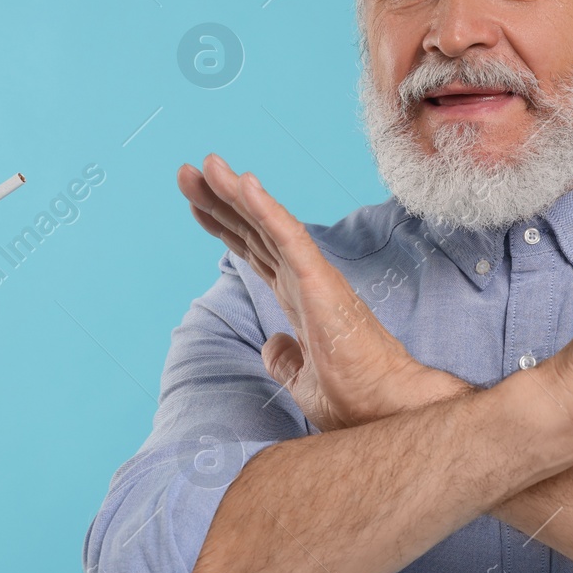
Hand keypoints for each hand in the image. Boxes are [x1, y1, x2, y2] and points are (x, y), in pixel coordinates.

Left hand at [179, 154, 463, 431]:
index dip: (225, 226)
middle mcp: (304, 281)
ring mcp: (314, 277)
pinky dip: (268, 210)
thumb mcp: (303, 381)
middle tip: (187, 171)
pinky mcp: (322, 282)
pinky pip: (290, 238)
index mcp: (298, 300)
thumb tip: (271, 344)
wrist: (385, 408)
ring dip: (236, 193)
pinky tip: (245, 184)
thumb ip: (285, 359)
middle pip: (254, 231)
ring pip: (269, 224)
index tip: (197, 203)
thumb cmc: (356, 398)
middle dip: (219, 201)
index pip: (255, 252)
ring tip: (206, 164)